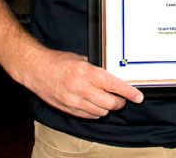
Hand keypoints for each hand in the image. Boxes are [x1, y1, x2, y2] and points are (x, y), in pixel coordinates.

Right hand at [19, 48, 143, 118]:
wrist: (36, 69)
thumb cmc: (59, 61)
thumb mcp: (82, 59)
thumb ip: (98, 69)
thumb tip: (115, 77)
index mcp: (87, 73)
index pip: (114, 85)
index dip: (129, 92)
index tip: (138, 96)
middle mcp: (81, 89)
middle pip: (110, 103)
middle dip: (120, 102)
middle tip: (122, 98)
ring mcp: (73, 101)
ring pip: (100, 112)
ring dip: (108, 108)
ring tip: (108, 100)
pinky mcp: (67, 109)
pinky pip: (88, 116)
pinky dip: (96, 112)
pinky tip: (96, 105)